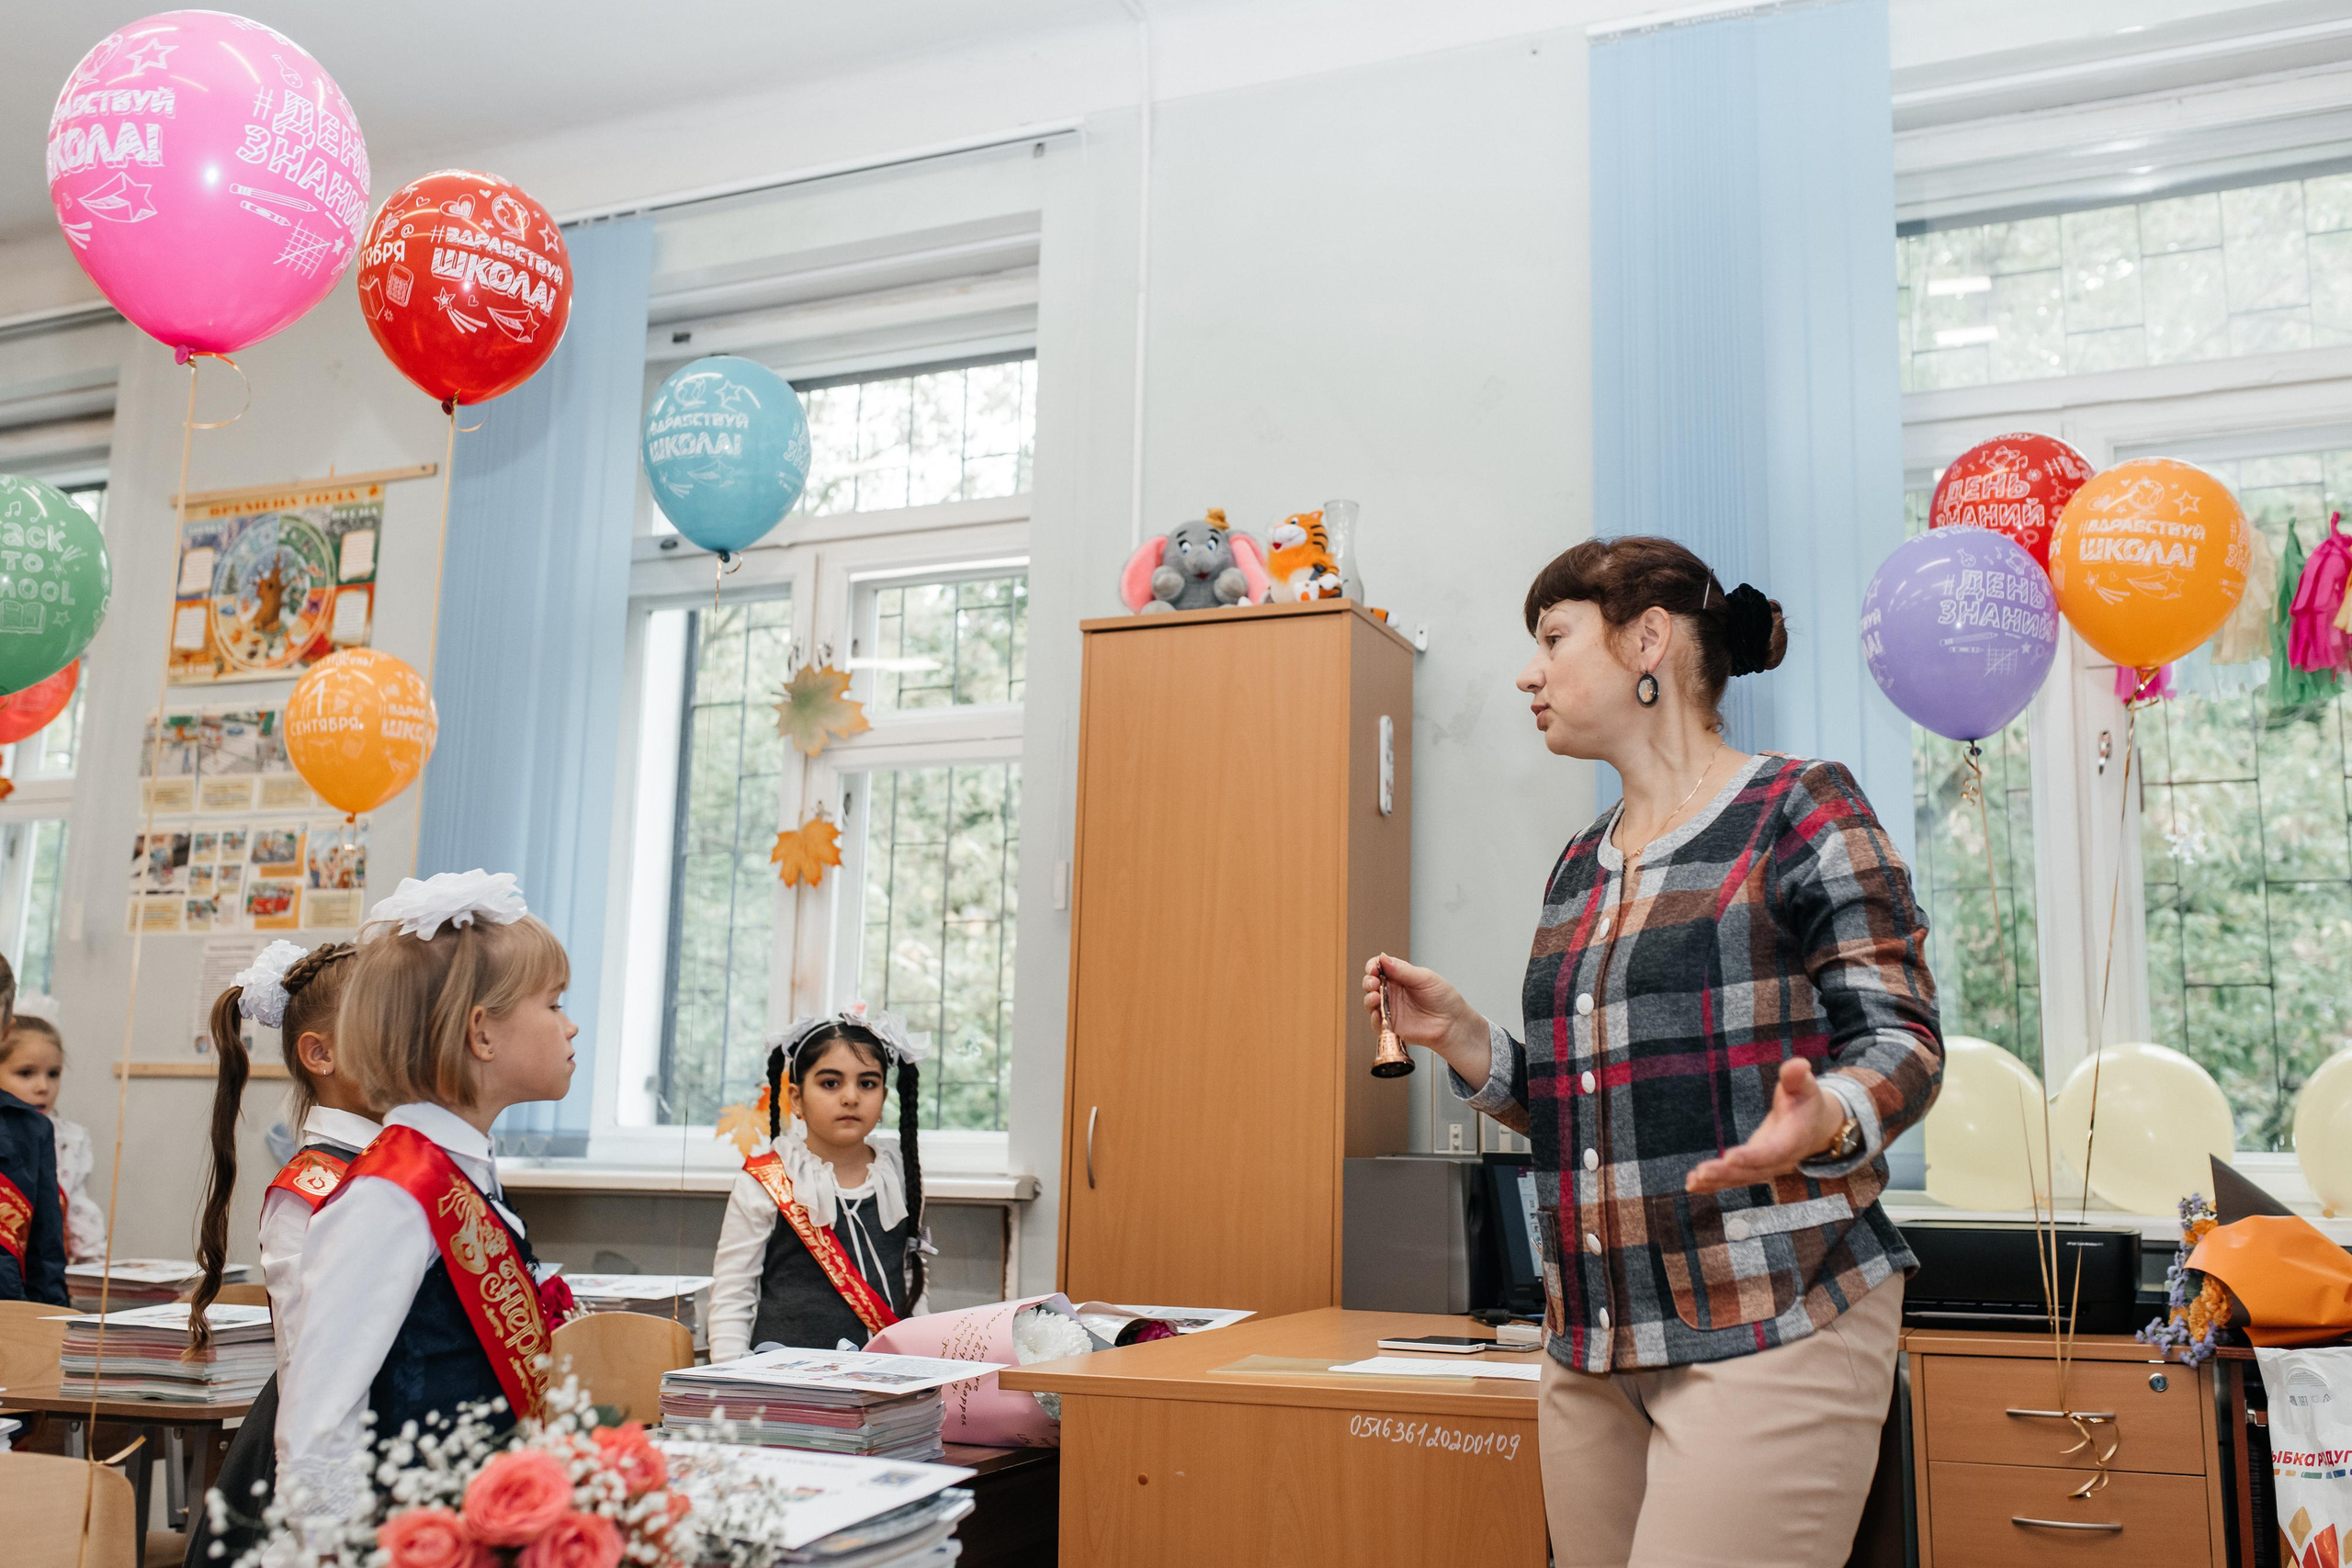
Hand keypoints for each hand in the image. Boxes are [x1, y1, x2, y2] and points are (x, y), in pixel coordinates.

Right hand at [1362, 954, 1486, 1078]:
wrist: (1453, 1023)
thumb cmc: (1444, 998)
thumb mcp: (1425, 978)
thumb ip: (1402, 970)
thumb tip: (1382, 957)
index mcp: (1399, 976)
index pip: (1379, 967)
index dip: (1373, 966)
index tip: (1374, 968)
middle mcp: (1392, 991)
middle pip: (1370, 983)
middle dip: (1368, 981)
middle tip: (1374, 982)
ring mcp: (1390, 1008)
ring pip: (1370, 1002)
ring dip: (1368, 998)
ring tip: (1375, 997)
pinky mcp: (1391, 1026)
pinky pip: (1376, 1022)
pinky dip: (1374, 1018)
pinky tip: (1378, 1013)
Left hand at [1684, 1059, 1848, 1193]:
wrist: (1816, 1125)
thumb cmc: (1806, 1101)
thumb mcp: (1804, 1085)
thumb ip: (1796, 1077)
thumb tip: (1798, 1064)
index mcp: (1794, 1139)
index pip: (1773, 1152)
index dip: (1752, 1157)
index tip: (1729, 1157)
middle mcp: (1782, 1160)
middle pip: (1754, 1171)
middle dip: (1727, 1173)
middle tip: (1701, 1172)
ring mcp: (1768, 1168)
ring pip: (1742, 1179)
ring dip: (1717, 1182)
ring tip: (1692, 1182)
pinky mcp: (1755, 1169)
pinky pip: (1735, 1180)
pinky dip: (1714, 1185)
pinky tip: (1692, 1186)